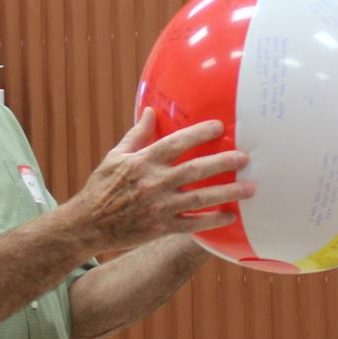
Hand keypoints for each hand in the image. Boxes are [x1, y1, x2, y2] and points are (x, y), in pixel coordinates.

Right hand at [64, 108, 252, 255]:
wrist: (87, 224)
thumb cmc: (101, 187)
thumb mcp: (115, 156)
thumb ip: (137, 135)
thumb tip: (150, 111)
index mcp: (143, 162)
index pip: (176, 143)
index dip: (199, 133)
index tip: (219, 127)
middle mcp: (154, 183)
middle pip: (195, 170)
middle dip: (222, 163)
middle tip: (244, 158)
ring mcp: (160, 207)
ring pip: (200, 198)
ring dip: (227, 193)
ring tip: (250, 188)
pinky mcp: (161, 228)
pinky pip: (192, 224)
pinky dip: (212, 221)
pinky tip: (230, 216)